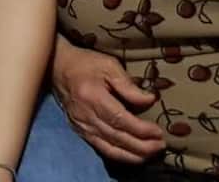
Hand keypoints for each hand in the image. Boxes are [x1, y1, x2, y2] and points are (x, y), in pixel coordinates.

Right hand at [51, 39, 163, 163]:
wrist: (58, 68)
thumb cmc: (85, 63)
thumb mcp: (109, 65)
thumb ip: (128, 85)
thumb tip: (150, 100)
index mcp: (93, 97)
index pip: (120, 119)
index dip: (141, 129)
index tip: (158, 132)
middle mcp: (86, 116)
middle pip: (117, 138)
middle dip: (142, 146)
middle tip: (161, 146)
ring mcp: (82, 126)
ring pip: (110, 148)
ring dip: (133, 155)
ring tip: (151, 154)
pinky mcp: (80, 131)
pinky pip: (101, 148)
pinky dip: (119, 155)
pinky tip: (133, 155)